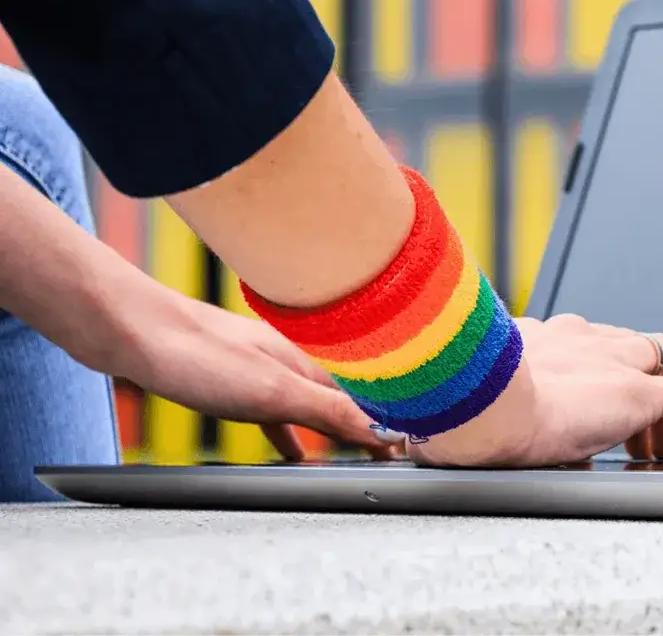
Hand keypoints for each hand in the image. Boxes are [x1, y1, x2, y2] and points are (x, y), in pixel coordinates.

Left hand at [113, 289, 398, 461]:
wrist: (128, 332)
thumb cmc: (196, 356)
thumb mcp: (272, 392)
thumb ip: (328, 411)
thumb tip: (383, 429)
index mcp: (303, 362)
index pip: (359, 398)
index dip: (385, 422)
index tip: (407, 447)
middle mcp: (285, 361)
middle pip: (337, 398)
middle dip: (364, 423)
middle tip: (387, 454)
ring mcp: (255, 368)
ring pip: (305, 404)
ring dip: (328, 429)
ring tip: (345, 457)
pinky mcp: (226, 379)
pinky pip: (271, 410)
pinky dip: (287, 430)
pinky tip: (284, 446)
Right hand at [408, 314, 662, 467]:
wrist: (477, 406)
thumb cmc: (457, 409)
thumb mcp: (465, 401)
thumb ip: (478, 408)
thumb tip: (464, 444)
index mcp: (535, 339)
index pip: (580, 343)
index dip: (592, 374)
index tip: (584, 410)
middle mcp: (577, 338)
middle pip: (625, 348)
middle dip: (630, 388)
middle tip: (627, 440)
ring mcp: (611, 361)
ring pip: (660, 363)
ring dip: (661, 409)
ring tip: (656, 453)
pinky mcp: (638, 392)